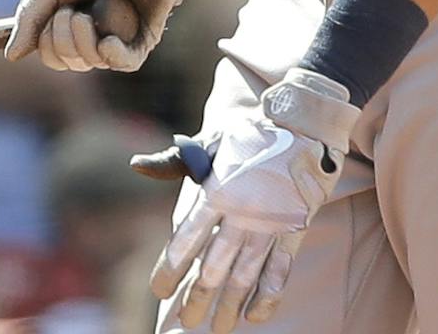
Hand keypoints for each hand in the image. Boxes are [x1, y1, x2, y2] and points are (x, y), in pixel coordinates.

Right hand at [5, 0, 188, 71]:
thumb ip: (29, 18)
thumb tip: (11, 57)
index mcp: (72, 23)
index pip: (53, 56)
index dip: (46, 45)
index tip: (53, 15)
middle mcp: (95, 34)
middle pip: (69, 62)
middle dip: (62, 40)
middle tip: (71, 11)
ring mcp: (120, 38)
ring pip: (93, 62)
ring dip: (83, 41)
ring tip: (86, 16)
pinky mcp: (144, 39)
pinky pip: (125, 63)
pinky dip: (113, 56)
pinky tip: (108, 42)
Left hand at [146, 69, 357, 330]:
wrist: (302, 124)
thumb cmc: (249, 135)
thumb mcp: (209, 142)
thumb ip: (174, 161)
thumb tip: (136, 164)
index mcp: (215, 192)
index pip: (186, 240)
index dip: (171, 269)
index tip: (159, 291)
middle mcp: (241, 214)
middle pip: (214, 268)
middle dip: (198, 298)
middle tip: (186, 321)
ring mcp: (269, 226)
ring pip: (245, 277)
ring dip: (229, 306)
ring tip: (218, 328)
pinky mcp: (294, 231)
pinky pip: (280, 272)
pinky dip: (268, 297)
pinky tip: (255, 315)